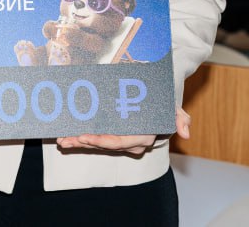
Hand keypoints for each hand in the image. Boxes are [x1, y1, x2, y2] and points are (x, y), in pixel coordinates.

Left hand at [55, 108, 189, 154]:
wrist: (156, 103)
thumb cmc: (163, 106)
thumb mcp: (175, 110)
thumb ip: (181, 119)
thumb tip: (186, 133)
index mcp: (142, 137)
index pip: (120, 142)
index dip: (103, 141)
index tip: (87, 137)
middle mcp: (129, 142)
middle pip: (104, 145)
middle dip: (84, 143)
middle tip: (67, 138)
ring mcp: (119, 139)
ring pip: (96, 143)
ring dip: (78, 142)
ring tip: (62, 140)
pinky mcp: (110, 134)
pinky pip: (95, 138)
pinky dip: (80, 138)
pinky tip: (67, 138)